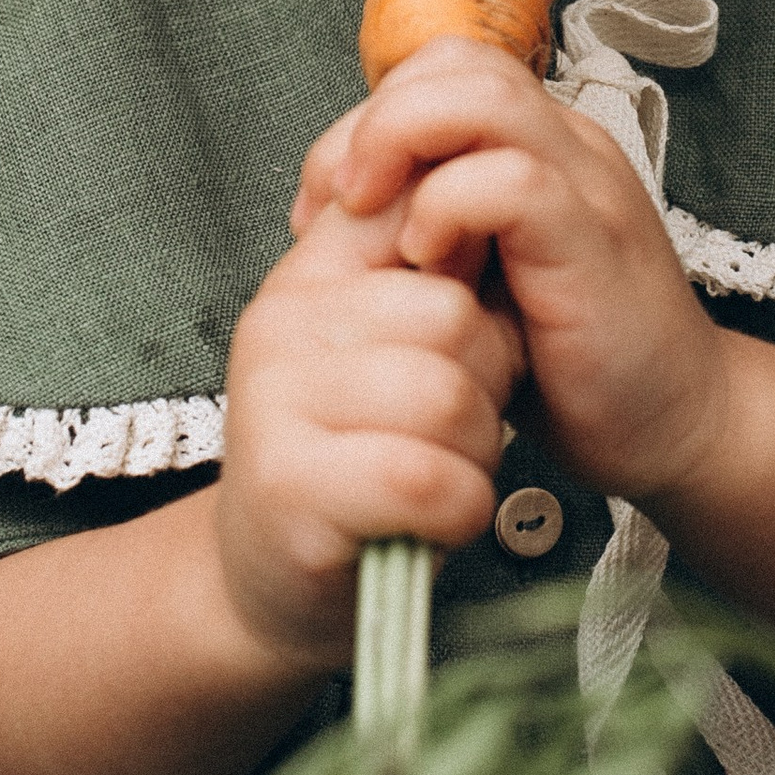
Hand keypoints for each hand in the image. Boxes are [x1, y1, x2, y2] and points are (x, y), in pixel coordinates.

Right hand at [217, 181, 521, 671]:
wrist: (276, 579)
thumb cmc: (365, 455)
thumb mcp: (392, 345)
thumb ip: (434, 271)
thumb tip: (500, 195)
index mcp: (313, 270)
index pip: (418, 209)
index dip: (479, 276)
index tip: (471, 336)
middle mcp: (280, 320)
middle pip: (455, 316)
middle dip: (487, 384)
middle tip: (448, 429)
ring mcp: (275, 402)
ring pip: (449, 397)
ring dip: (474, 453)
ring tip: (436, 472)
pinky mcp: (290, 487)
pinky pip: (428, 479)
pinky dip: (458, 510)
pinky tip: (430, 518)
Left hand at [292, 38, 729, 511]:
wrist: (673, 426)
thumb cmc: (567, 362)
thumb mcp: (474, 283)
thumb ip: (422, 231)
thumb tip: (328, 216)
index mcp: (536, 146)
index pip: (437, 71)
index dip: (363, 122)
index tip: (321, 210)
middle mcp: (567, 147)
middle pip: (457, 61)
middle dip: (373, 122)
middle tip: (336, 205)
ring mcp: (587, 187)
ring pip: (485, 95)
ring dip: (402, 143)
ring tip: (371, 217)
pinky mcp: (594, 243)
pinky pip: (515, 181)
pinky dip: (450, 206)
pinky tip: (428, 260)